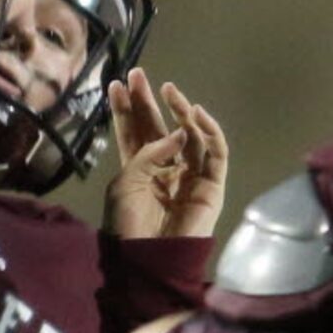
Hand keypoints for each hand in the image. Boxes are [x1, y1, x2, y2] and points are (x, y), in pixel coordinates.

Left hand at [102, 68, 228, 239]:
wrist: (150, 258)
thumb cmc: (130, 224)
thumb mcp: (127, 182)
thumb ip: (149, 153)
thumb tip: (178, 131)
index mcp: (138, 170)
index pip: (133, 132)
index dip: (126, 108)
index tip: (117, 83)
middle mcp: (165, 168)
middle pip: (158, 127)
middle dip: (149, 101)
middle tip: (139, 74)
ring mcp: (189, 176)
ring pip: (188, 135)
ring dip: (179, 110)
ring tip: (168, 90)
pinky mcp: (211, 186)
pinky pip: (215, 154)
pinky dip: (209, 132)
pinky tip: (195, 114)